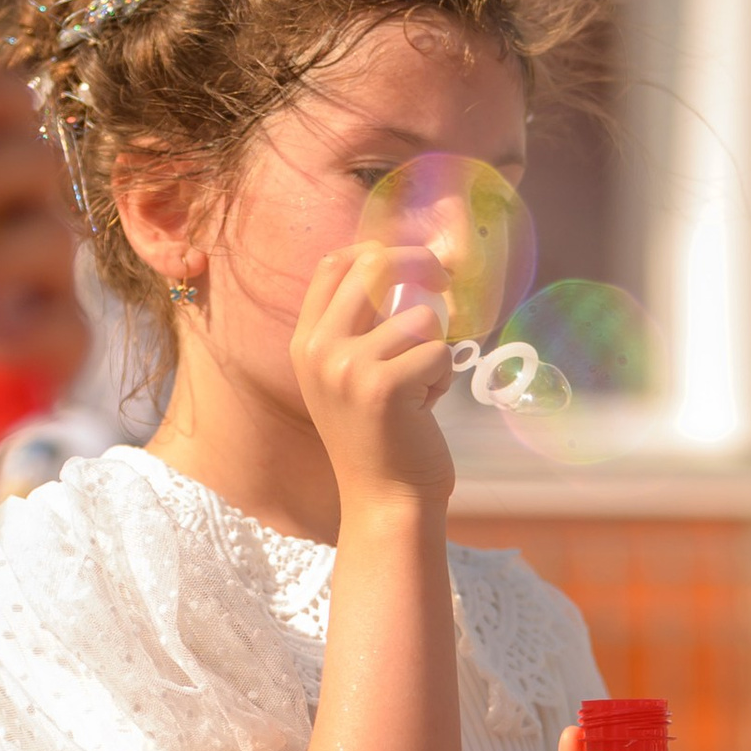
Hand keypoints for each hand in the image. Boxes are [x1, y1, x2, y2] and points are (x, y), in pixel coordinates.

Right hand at [290, 238, 456, 511]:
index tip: (410, 259)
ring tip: (421, 387)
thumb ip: (360, 327)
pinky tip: (426, 408)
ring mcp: (347, 368)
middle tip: (445, 279)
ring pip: (419, 318)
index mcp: (305, 342)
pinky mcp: (384, 387)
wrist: (385, 501)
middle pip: (373, 267)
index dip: (376, 248)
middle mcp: (318, 349)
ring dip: (434, 349)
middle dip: (420, 264)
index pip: (333, 264)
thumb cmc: (379, 436)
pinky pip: (438, 353)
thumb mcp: (348, 375)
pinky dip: (443, 379)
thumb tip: (402, 264)